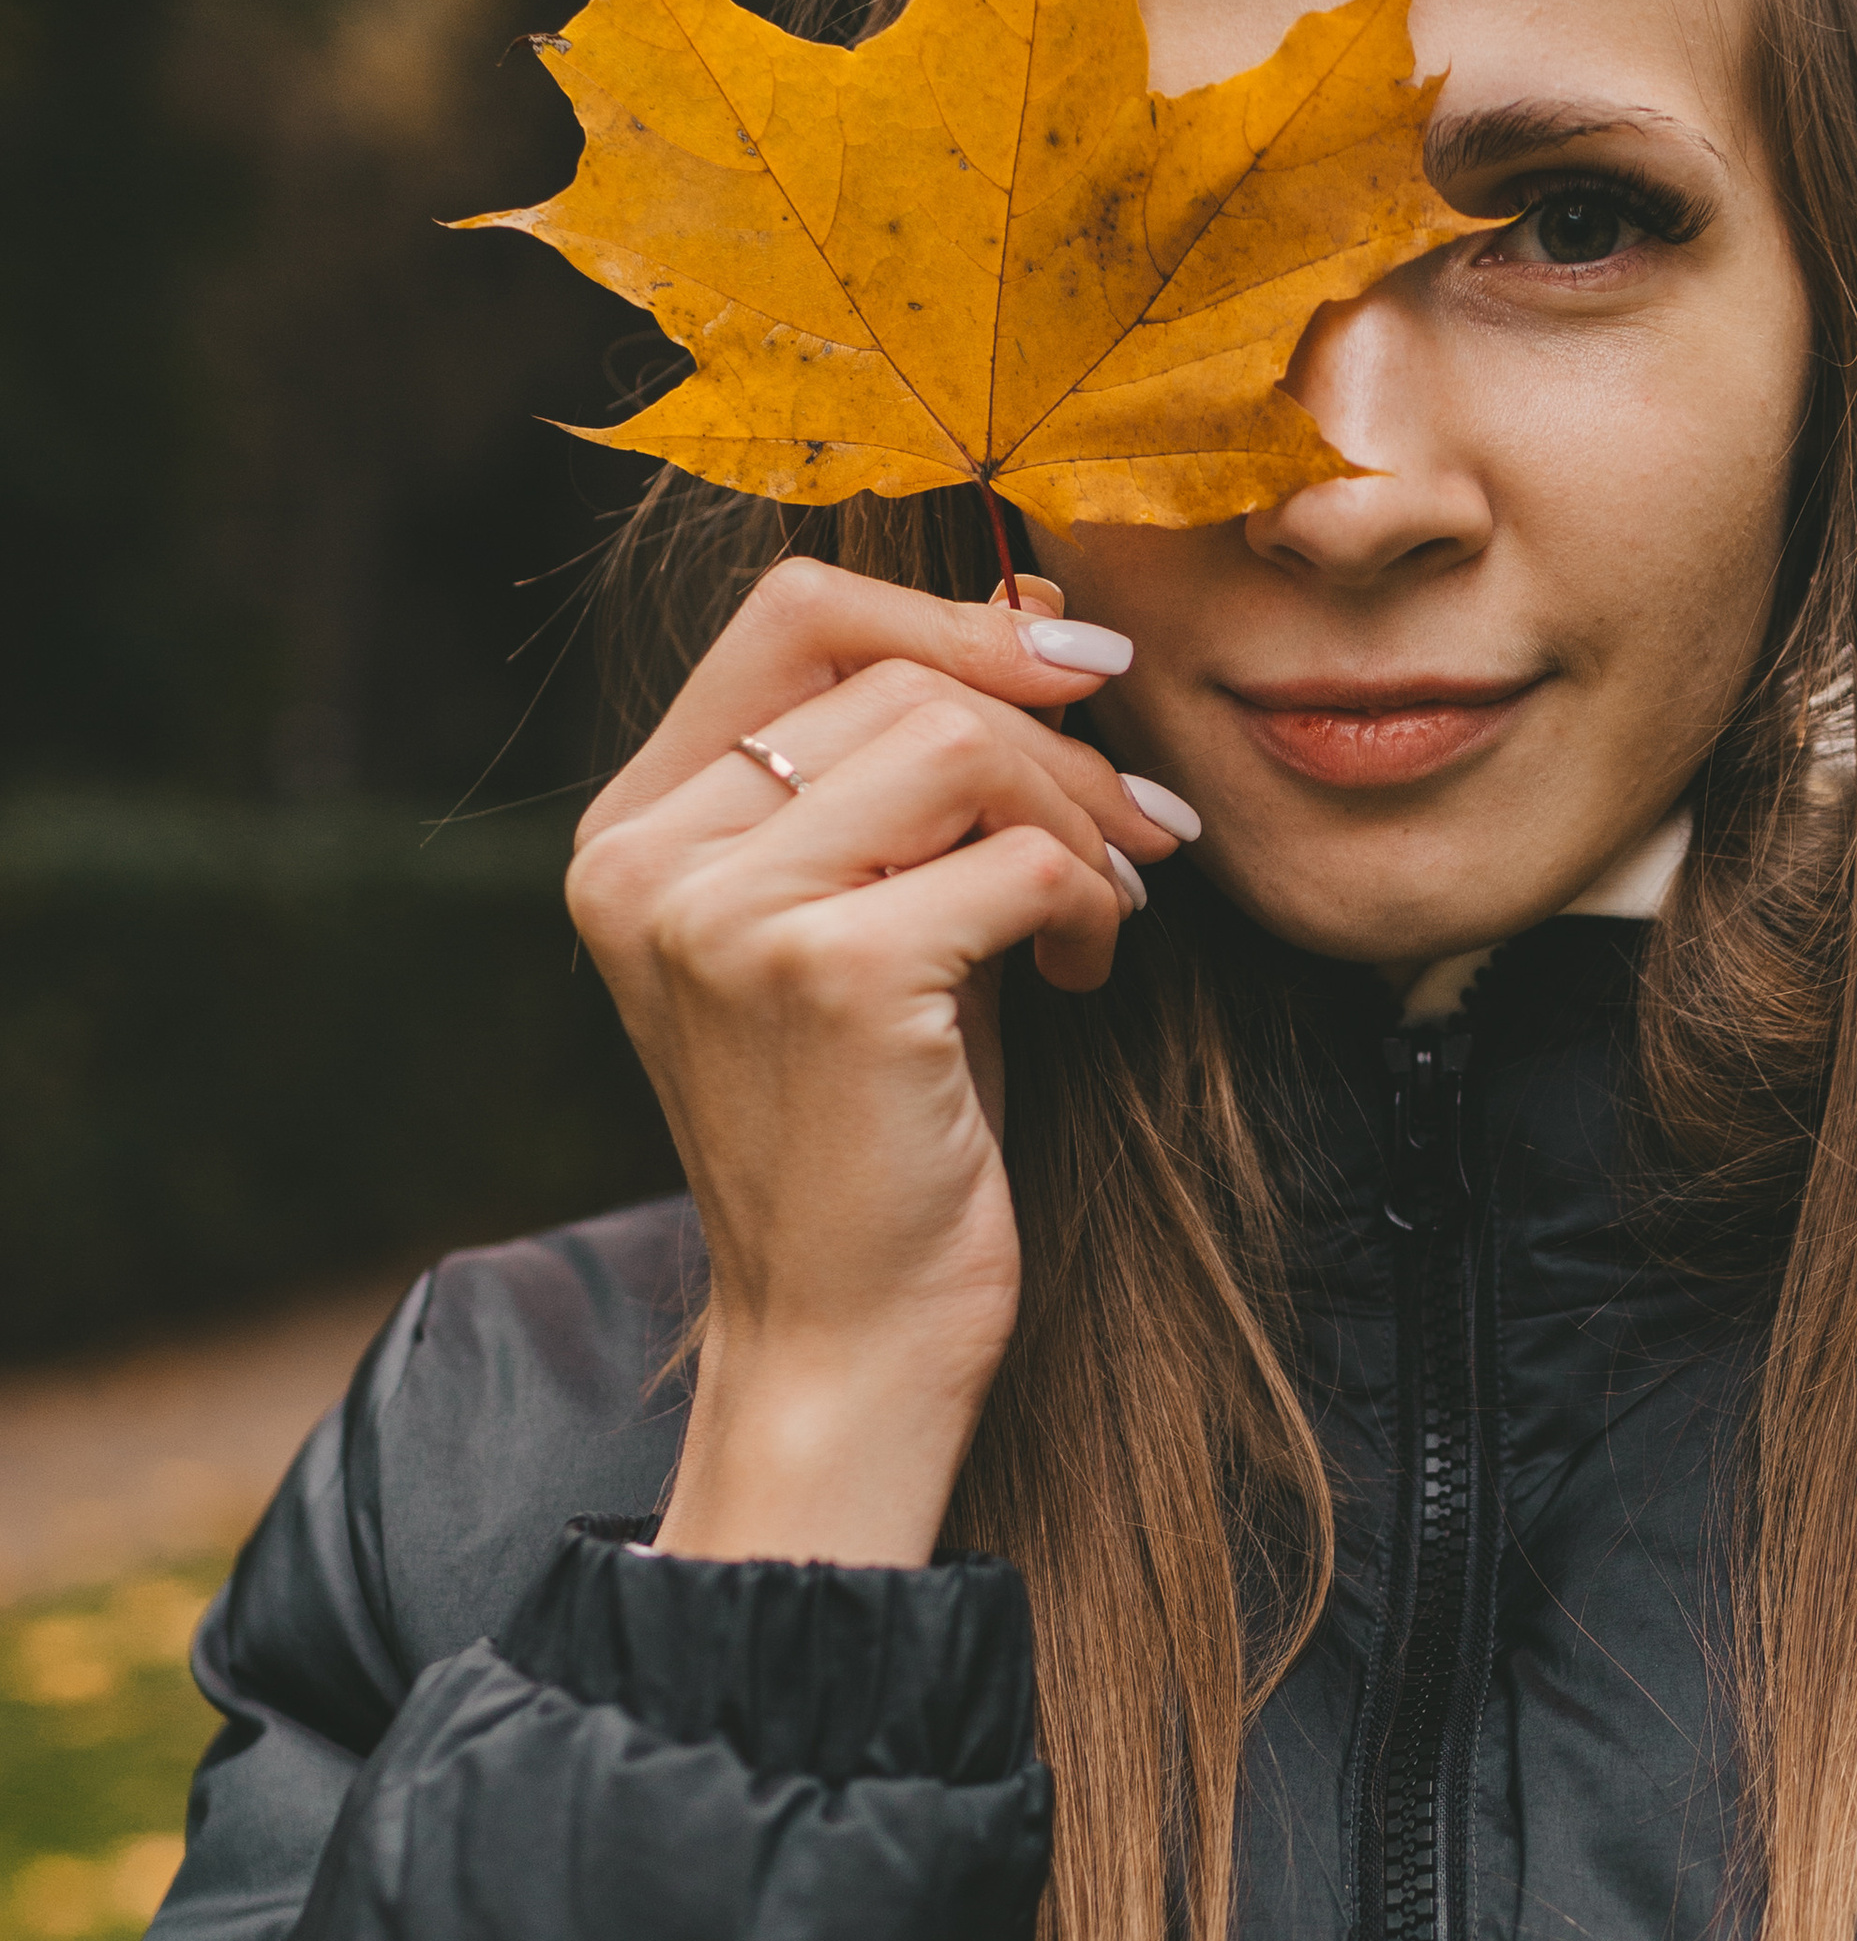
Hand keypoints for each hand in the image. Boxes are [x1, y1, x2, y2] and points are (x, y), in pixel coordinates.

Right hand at [566, 558, 1179, 1565]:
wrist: (847, 1338)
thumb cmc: (875, 1128)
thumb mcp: (875, 912)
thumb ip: (916, 770)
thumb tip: (1041, 602)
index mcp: (630, 831)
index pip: (791, 614)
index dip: (954, 616)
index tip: (1081, 665)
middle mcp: (647, 861)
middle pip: (896, 678)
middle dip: (1053, 742)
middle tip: (1141, 830)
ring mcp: (721, 915)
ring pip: (958, 744)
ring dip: (1076, 816)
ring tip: (1106, 906)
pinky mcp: (825, 976)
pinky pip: (1012, 856)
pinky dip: (1086, 898)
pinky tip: (1085, 970)